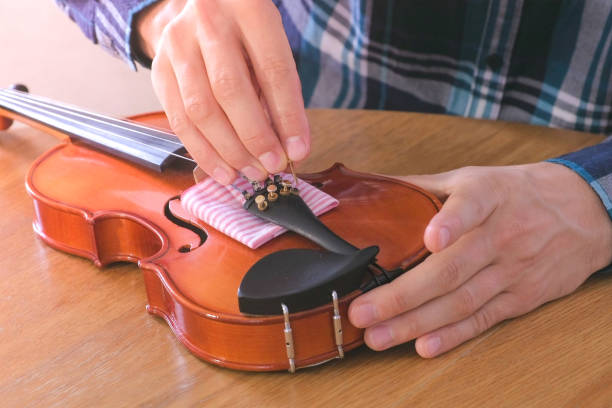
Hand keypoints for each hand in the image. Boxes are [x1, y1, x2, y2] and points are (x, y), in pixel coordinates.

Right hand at [135, 0, 309, 183]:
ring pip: (201, 109)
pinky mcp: (159, 68)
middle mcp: (208, 22)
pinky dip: (203, 152)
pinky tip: (223, 170)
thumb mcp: (270, 42)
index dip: (288, 116)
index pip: (272, 69)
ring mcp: (177, 45)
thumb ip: (280, 87)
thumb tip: (291, 145)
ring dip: (229, 151)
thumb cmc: (245, 30)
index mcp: (248, 8)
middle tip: (273, 166)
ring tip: (252, 172)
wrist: (200, 4)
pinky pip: (178, 119)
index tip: (298, 150)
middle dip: (255, 137)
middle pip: (231, 91)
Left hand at [349, 162, 611, 356]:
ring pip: (461, 301)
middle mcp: (502, 234)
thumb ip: (424, 186)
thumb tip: (371, 189)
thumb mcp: (473, 177)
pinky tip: (424, 345)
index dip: (450, 222)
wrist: (582, 211)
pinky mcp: (522, 296)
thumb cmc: (513, 192)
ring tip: (378, 336)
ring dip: (417, 323)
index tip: (431, 239)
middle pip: (452, 269)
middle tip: (362, 312)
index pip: (471, 206)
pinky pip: (484, 318)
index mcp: (487, 195)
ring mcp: (514, 269)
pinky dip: (454, 335)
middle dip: (403, 295)